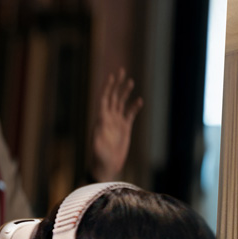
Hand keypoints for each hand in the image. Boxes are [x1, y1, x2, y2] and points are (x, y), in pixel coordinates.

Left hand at [91, 68, 143, 182]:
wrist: (106, 167)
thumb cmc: (99, 159)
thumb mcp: (98, 148)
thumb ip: (98, 137)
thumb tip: (99, 126)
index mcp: (101, 119)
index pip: (105, 99)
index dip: (108, 87)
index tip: (112, 76)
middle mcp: (108, 118)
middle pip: (113, 97)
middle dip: (117, 84)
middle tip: (121, 71)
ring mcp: (116, 123)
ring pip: (121, 103)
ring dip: (125, 92)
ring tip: (130, 81)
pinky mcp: (124, 129)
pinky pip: (130, 115)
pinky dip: (134, 107)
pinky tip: (139, 100)